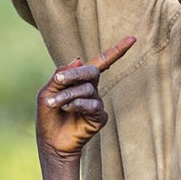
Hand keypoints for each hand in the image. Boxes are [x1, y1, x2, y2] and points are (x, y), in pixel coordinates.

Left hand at [37, 36, 135, 155]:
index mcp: (80, 80)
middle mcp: (92, 89)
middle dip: (75, 74)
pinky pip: (92, 105)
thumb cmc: (48, 115)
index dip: (116, 50)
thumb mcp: (47, 91)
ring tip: (54, 104)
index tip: (133, 38)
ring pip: (87, 90)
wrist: (50, 141)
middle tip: (59, 80)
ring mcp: (97, 103)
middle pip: (92, 71)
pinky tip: (68, 109)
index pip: (101, 61)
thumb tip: (78, 60)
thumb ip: (60, 75)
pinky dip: (78, 105)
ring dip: (67, 95)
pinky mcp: (100, 117)